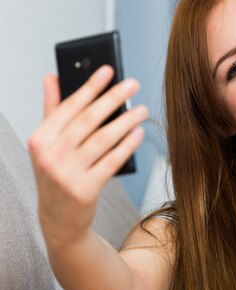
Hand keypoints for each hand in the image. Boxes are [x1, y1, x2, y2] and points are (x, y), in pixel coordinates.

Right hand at [28, 66, 146, 248]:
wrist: (59, 219)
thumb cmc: (56, 176)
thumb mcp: (47, 145)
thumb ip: (51, 110)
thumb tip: (51, 76)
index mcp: (40, 139)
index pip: (69, 107)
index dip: (90, 86)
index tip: (109, 70)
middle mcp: (50, 155)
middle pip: (88, 120)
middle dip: (112, 99)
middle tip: (133, 84)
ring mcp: (66, 174)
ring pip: (102, 140)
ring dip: (125, 122)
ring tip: (141, 110)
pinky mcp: (85, 190)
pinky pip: (111, 162)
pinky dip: (126, 146)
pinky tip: (138, 134)